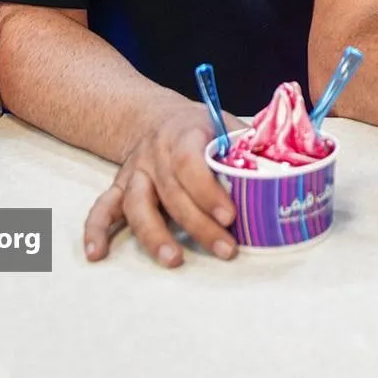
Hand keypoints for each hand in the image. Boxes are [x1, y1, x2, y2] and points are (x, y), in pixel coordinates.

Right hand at [83, 103, 238, 266]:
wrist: (157, 118)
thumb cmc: (200, 127)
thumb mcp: (227, 123)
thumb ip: (250, 146)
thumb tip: (281, 172)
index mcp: (183, 134)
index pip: (191, 163)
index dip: (209, 192)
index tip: (230, 216)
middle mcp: (154, 155)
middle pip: (171, 193)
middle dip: (198, 225)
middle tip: (225, 249)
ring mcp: (135, 173)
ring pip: (137, 204)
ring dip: (153, 234)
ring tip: (173, 260)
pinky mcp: (120, 189)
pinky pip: (102, 208)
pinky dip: (96, 231)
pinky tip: (97, 254)